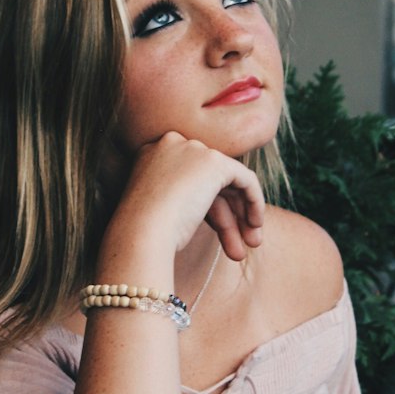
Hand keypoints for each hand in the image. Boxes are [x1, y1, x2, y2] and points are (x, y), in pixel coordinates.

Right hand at [105, 132, 264, 265]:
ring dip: (239, 217)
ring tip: (245, 249)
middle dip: (227, 214)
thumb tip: (215, 209)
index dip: (208, 207)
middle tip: (237, 246)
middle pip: (210, 181)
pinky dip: (253, 202)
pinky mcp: (215, 161)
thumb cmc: (142, 231)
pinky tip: (255, 226)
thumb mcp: (158, 207)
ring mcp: (193, 150)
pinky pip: (245, 179)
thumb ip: (184, 198)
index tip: (217, 232)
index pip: (190, 178)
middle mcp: (172, 144)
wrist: (140, 231)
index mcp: (152, 153)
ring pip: (227, 183)